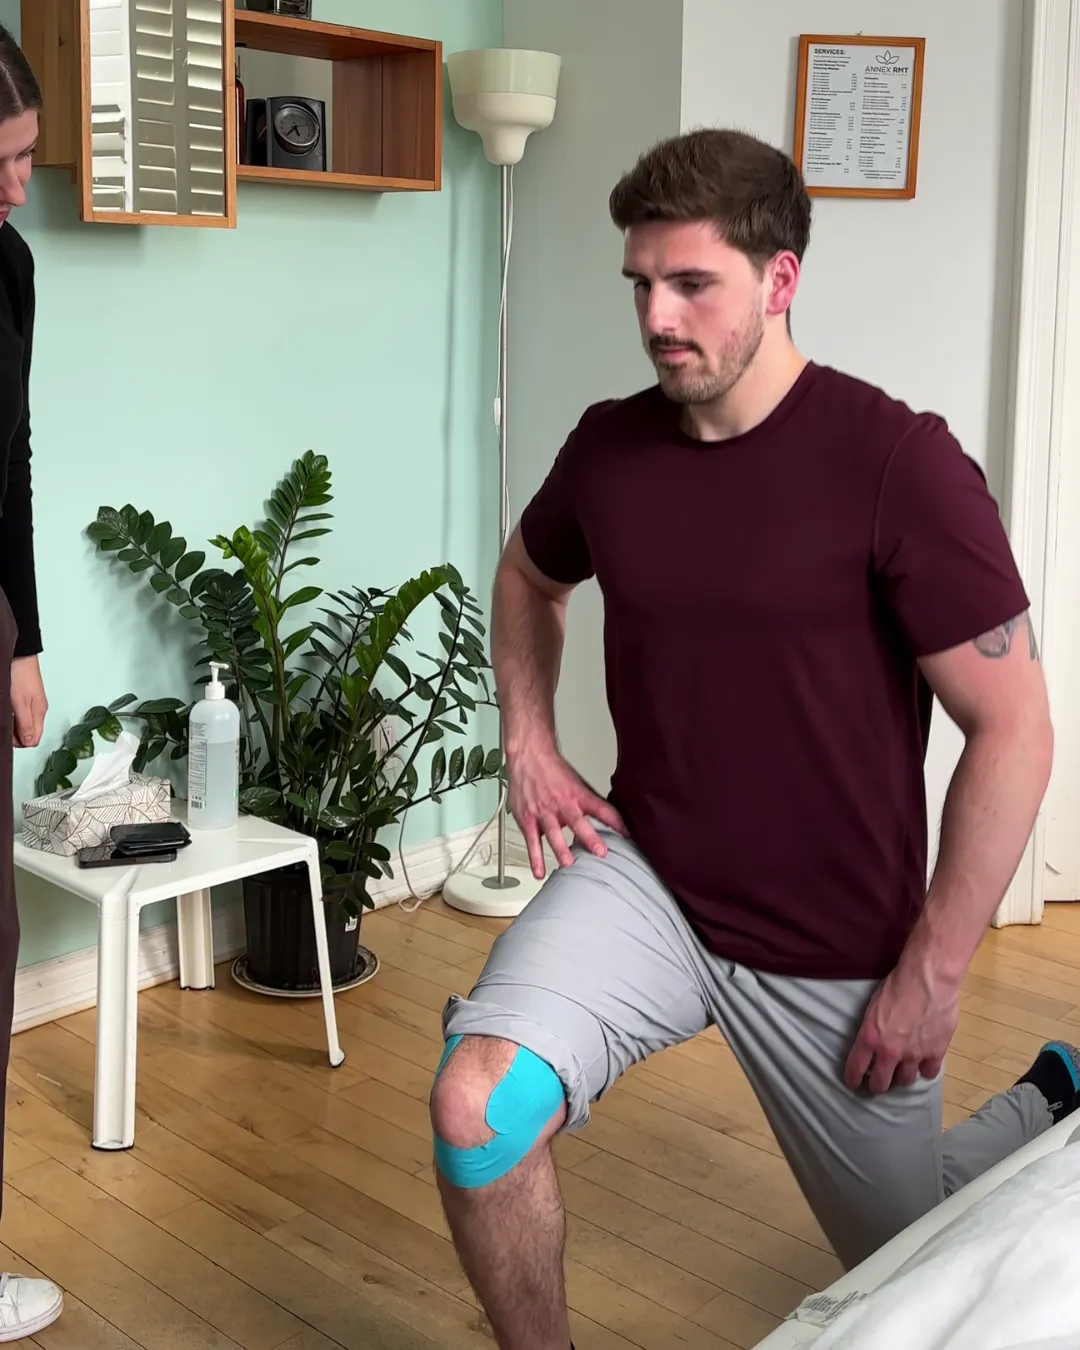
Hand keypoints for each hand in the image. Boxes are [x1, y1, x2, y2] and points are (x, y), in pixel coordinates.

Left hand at [10, 654, 46, 747]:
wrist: (19, 655)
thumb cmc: (20, 675)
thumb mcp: (20, 703)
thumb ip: (25, 724)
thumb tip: (28, 743)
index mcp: (39, 713)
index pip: (33, 740)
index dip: (19, 742)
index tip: (7, 735)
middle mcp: (38, 710)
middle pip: (29, 734)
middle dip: (15, 734)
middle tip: (4, 724)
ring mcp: (32, 703)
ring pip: (23, 725)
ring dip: (12, 724)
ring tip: (5, 714)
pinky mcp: (26, 697)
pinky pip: (20, 714)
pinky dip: (12, 715)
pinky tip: (6, 708)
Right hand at [508, 741, 627, 877]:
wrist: (528, 756)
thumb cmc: (553, 770)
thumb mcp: (577, 783)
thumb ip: (590, 803)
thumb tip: (609, 819)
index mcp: (578, 795)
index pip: (602, 808)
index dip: (616, 821)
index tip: (627, 835)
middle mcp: (562, 804)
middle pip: (577, 822)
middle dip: (590, 837)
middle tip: (600, 852)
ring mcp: (543, 812)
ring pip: (553, 833)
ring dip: (561, 849)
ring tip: (568, 864)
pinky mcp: (527, 819)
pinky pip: (531, 841)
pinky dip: (535, 858)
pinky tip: (539, 872)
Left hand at [844, 962, 959, 1094]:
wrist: (927, 979)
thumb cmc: (897, 985)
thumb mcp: (873, 1006)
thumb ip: (872, 1029)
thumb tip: (873, 1041)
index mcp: (870, 1038)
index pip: (856, 1069)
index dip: (853, 1079)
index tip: (854, 1083)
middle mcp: (890, 1052)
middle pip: (882, 1083)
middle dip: (878, 1085)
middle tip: (879, 1082)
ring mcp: (914, 1055)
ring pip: (906, 1081)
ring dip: (902, 1076)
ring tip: (902, 1071)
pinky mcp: (936, 1052)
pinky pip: (929, 1073)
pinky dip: (926, 1069)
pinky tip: (924, 1064)